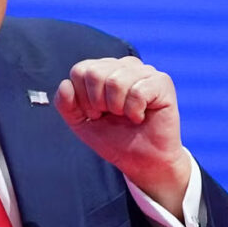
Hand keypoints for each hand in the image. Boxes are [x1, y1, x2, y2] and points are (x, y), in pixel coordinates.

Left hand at [54, 56, 190, 218]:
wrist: (141, 161)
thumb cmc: (113, 138)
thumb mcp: (80, 122)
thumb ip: (65, 104)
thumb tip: (65, 84)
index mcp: (104, 69)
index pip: (80, 70)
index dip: (82, 99)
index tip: (96, 114)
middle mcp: (124, 65)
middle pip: (94, 73)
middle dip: (97, 103)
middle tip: (111, 115)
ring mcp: (144, 71)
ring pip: (115, 81)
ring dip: (117, 108)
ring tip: (126, 116)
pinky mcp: (162, 82)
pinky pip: (137, 92)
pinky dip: (134, 111)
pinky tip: (140, 117)